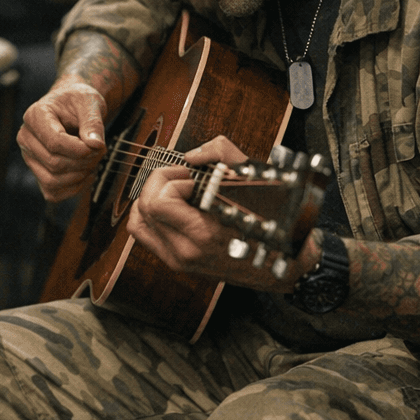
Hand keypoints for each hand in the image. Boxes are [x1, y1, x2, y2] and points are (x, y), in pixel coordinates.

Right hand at [17, 78, 109, 200]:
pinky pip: (53, 193)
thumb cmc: (79, 102)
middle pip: (55, 163)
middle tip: (101, 150)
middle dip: (84, 162)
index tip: (99, 145)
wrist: (72, 106)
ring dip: (79, 176)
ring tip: (93, 160)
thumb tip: (95, 145)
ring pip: (52, 181)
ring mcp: (29, 157)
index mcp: (35, 116)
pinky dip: (74, 188)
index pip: (54, 143)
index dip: (80, 150)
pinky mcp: (37, 173)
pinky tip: (86, 173)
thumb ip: (93, 123)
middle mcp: (26, 138)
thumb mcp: (90, 103)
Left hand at [127, 135, 298, 292]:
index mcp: (204, 232)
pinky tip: (168, 206)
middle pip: (145, 207)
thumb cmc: (268, 221)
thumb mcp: (251, 179)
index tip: (192, 176)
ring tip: (176, 191)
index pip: (159, 201)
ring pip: (138, 221)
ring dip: (152, 197)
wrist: (281, 265)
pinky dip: (148, 215)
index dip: (171, 178)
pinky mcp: (177, 264)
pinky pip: (144, 235)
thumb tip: (191, 156)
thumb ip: (220, 153)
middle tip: (182, 178)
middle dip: (159, 182)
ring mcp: (179, 260)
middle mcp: (186, 251)